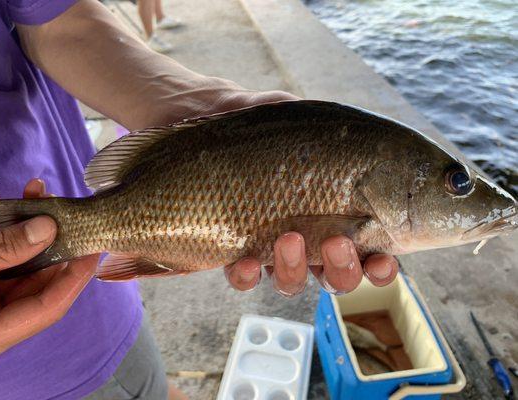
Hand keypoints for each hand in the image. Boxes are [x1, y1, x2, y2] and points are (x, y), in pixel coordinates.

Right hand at [0, 179, 97, 363]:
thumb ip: (1, 252)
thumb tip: (47, 228)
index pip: (51, 303)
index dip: (76, 274)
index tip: (95, 244)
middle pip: (33, 276)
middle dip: (48, 237)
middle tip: (59, 203)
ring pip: (9, 258)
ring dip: (18, 224)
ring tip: (32, 189)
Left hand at [212, 88, 398, 295]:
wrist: (206, 118)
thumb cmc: (263, 122)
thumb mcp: (305, 122)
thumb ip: (336, 139)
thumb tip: (365, 148)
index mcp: (335, 212)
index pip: (368, 250)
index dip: (380, 268)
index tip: (382, 262)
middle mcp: (307, 236)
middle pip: (336, 276)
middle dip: (344, 269)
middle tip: (338, 241)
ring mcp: (269, 246)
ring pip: (292, 281)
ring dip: (296, 270)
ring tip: (289, 238)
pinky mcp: (231, 249)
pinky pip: (243, 278)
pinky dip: (247, 276)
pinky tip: (245, 260)